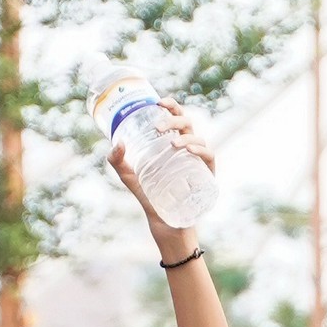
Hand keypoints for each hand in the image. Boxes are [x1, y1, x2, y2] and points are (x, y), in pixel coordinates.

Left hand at [110, 98, 212, 251]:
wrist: (164, 224)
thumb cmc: (150, 198)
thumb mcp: (129, 177)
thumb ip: (117, 161)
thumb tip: (117, 142)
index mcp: (172, 143)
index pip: (175, 118)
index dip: (170, 106)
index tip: (158, 102)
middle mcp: (188, 149)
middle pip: (187, 123)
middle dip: (174, 118)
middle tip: (157, 126)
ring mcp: (198, 161)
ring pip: (198, 137)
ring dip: (185, 136)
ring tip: (171, 143)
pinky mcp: (207, 175)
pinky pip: (209, 155)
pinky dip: (200, 149)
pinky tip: (188, 149)